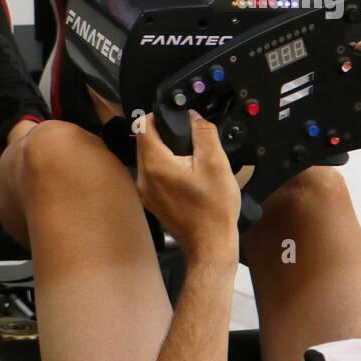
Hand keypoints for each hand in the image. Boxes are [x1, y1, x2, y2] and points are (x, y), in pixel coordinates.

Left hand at [134, 111, 240, 264]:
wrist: (211, 244)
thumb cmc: (214, 210)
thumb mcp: (216, 162)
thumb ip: (204, 132)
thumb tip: (194, 116)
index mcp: (156, 166)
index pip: (143, 127)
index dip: (157, 116)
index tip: (173, 117)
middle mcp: (145, 179)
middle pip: (143, 142)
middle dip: (162, 133)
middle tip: (185, 136)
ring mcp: (146, 193)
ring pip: (147, 158)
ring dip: (163, 151)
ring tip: (187, 156)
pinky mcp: (152, 201)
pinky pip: (152, 175)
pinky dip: (164, 167)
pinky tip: (185, 174)